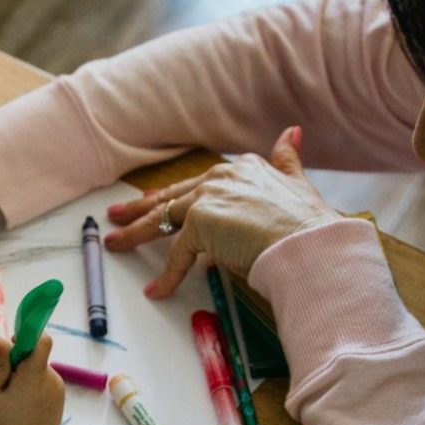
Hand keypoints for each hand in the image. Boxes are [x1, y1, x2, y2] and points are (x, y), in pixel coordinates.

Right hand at [0, 335, 64, 424]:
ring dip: (26, 375)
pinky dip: (33, 385)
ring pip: (40, 368)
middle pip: (37, 355)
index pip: (42, 341)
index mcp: (34, 376)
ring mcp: (58, 390)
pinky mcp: (60, 398)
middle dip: (20, 361)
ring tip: (12, 398)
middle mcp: (52, 380)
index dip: (27, 337)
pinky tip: (23, 405)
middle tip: (4, 383)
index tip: (11, 348)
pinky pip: (45, 381)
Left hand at [103, 126, 341, 297]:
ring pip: (162, 219)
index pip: (195, 184)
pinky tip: (157, 290)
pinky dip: (166, 276)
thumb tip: (292, 134)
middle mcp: (221, 177)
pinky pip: (176, 255)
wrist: (309, 244)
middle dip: (140, 207)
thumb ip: (288, 161)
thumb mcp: (299, 184)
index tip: (153, 199)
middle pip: (170, 197)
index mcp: (241, 168)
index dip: (172, 195)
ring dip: (134, 233)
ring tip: (115, 244)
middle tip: (116, 215)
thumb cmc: (309, 225)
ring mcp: (207, 198)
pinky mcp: (199, 224)